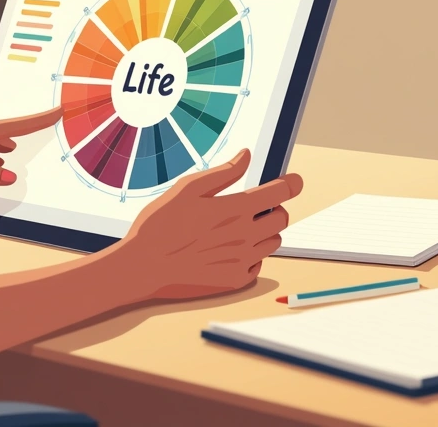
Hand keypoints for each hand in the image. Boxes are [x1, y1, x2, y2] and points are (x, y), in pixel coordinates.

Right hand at [110, 149, 301, 300]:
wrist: (143, 266)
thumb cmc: (160, 224)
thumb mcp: (187, 188)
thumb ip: (223, 173)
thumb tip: (246, 156)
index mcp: (235, 209)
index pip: (281, 193)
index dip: (291, 183)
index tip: (294, 181)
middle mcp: (245, 235)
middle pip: (282, 218)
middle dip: (275, 208)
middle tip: (255, 207)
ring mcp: (242, 260)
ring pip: (272, 242)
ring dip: (264, 232)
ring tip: (239, 229)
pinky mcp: (234, 280)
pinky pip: (257, 265)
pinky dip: (251, 256)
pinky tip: (229, 250)